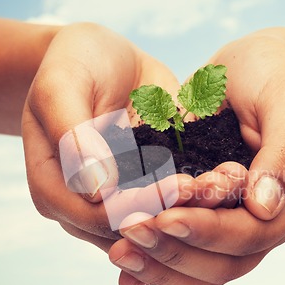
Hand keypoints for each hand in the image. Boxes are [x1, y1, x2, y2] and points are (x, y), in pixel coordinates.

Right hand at [22, 23, 242, 250]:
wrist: (101, 58)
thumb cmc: (72, 64)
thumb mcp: (62, 87)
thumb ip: (72, 136)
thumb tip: (96, 190)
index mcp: (54, 189)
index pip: (97, 215)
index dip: (139, 205)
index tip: (178, 184)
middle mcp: (88, 204)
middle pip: (134, 226)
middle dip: (178, 210)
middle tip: (217, 188)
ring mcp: (123, 197)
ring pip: (160, 219)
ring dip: (198, 207)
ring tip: (231, 182)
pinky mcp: (150, 185)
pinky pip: (176, 198)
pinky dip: (203, 191)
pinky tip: (231, 176)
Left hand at [108, 31, 284, 284]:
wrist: (259, 68)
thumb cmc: (277, 76)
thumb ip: (282, 153)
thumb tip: (263, 208)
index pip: (250, 234)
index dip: (207, 231)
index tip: (163, 217)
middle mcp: (268, 222)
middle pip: (223, 263)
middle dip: (175, 250)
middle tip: (129, 230)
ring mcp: (239, 224)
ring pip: (203, 269)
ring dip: (160, 265)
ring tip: (117, 252)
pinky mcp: (212, 216)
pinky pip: (188, 253)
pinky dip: (159, 267)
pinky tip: (126, 274)